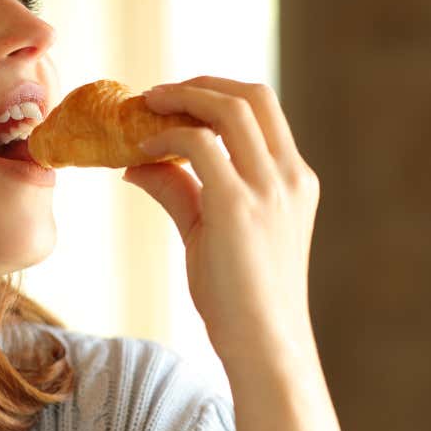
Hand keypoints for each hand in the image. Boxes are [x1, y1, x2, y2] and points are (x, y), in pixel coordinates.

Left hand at [122, 76, 320, 365]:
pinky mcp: (237, 205)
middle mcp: (289, 176)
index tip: (178, 99)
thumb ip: (183, 190)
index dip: (218, 93)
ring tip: (145, 105)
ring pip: (229, 109)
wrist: (263, 345)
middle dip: (200, 84)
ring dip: (182, 98)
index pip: (263, 109)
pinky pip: (198, 145)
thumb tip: (136, 163)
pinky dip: (166, 137)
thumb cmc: (241, 298)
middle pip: (252, 94)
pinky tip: (142, 150)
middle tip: (157, 94)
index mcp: (295, 179)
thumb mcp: (212, 231)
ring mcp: (268, 188)